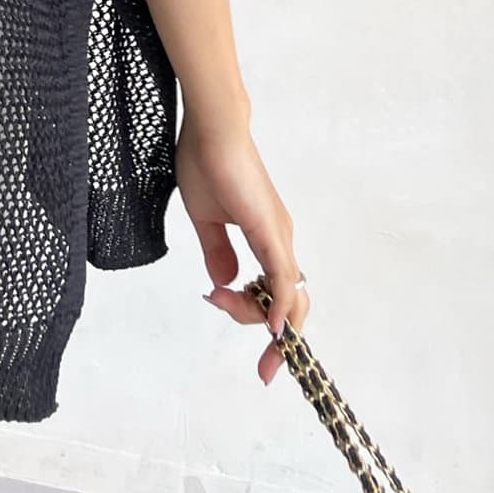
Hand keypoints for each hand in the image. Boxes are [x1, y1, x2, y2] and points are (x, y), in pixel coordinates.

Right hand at [175, 106, 308, 384]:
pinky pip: (283, 278)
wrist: (210, 128)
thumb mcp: (206, 218)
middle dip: (276, 342)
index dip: (262, 323)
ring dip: (260, 320)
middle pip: (289, 304)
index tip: (245, 342)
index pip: (273, 293)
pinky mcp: (270, 229)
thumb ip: (217, 251)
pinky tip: (274, 328)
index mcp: (264, 237)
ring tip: (223, 306)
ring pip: (286, 297)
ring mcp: (278, 234)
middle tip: (259, 364)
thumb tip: (225, 283)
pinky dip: (282, 307)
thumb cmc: (204, 162)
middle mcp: (279, 239)